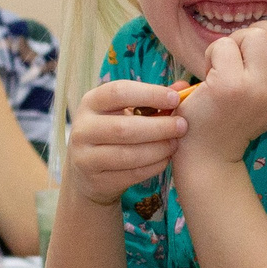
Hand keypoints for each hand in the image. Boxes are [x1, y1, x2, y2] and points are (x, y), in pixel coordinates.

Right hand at [66, 79, 188, 206]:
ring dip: (158, 149)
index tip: (175, 99)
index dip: (149, 94)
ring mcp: (85, 156)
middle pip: (124, 128)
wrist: (87, 172)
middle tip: (182, 126)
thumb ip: (152, 98)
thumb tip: (183, 87)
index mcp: (91, 102)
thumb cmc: (113, 133)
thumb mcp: (125, 111)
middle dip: (158, 127)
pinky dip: (153, 166)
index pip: (118, 92)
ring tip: (175, 144)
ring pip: (128, 154)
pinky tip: (165, 159)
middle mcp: (83, 128)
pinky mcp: (94, 180)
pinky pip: (130, 174)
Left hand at [180, 21, 266, 162]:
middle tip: (238, 56)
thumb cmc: (237, 119)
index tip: (258, 54)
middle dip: (255, 35)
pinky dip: (211, 54)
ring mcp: (256, 87)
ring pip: (252, 35)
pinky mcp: (229, 84)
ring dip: (232, 43)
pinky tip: (209, 74)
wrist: (211, 152)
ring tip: (223, 65)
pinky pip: (223, 45)